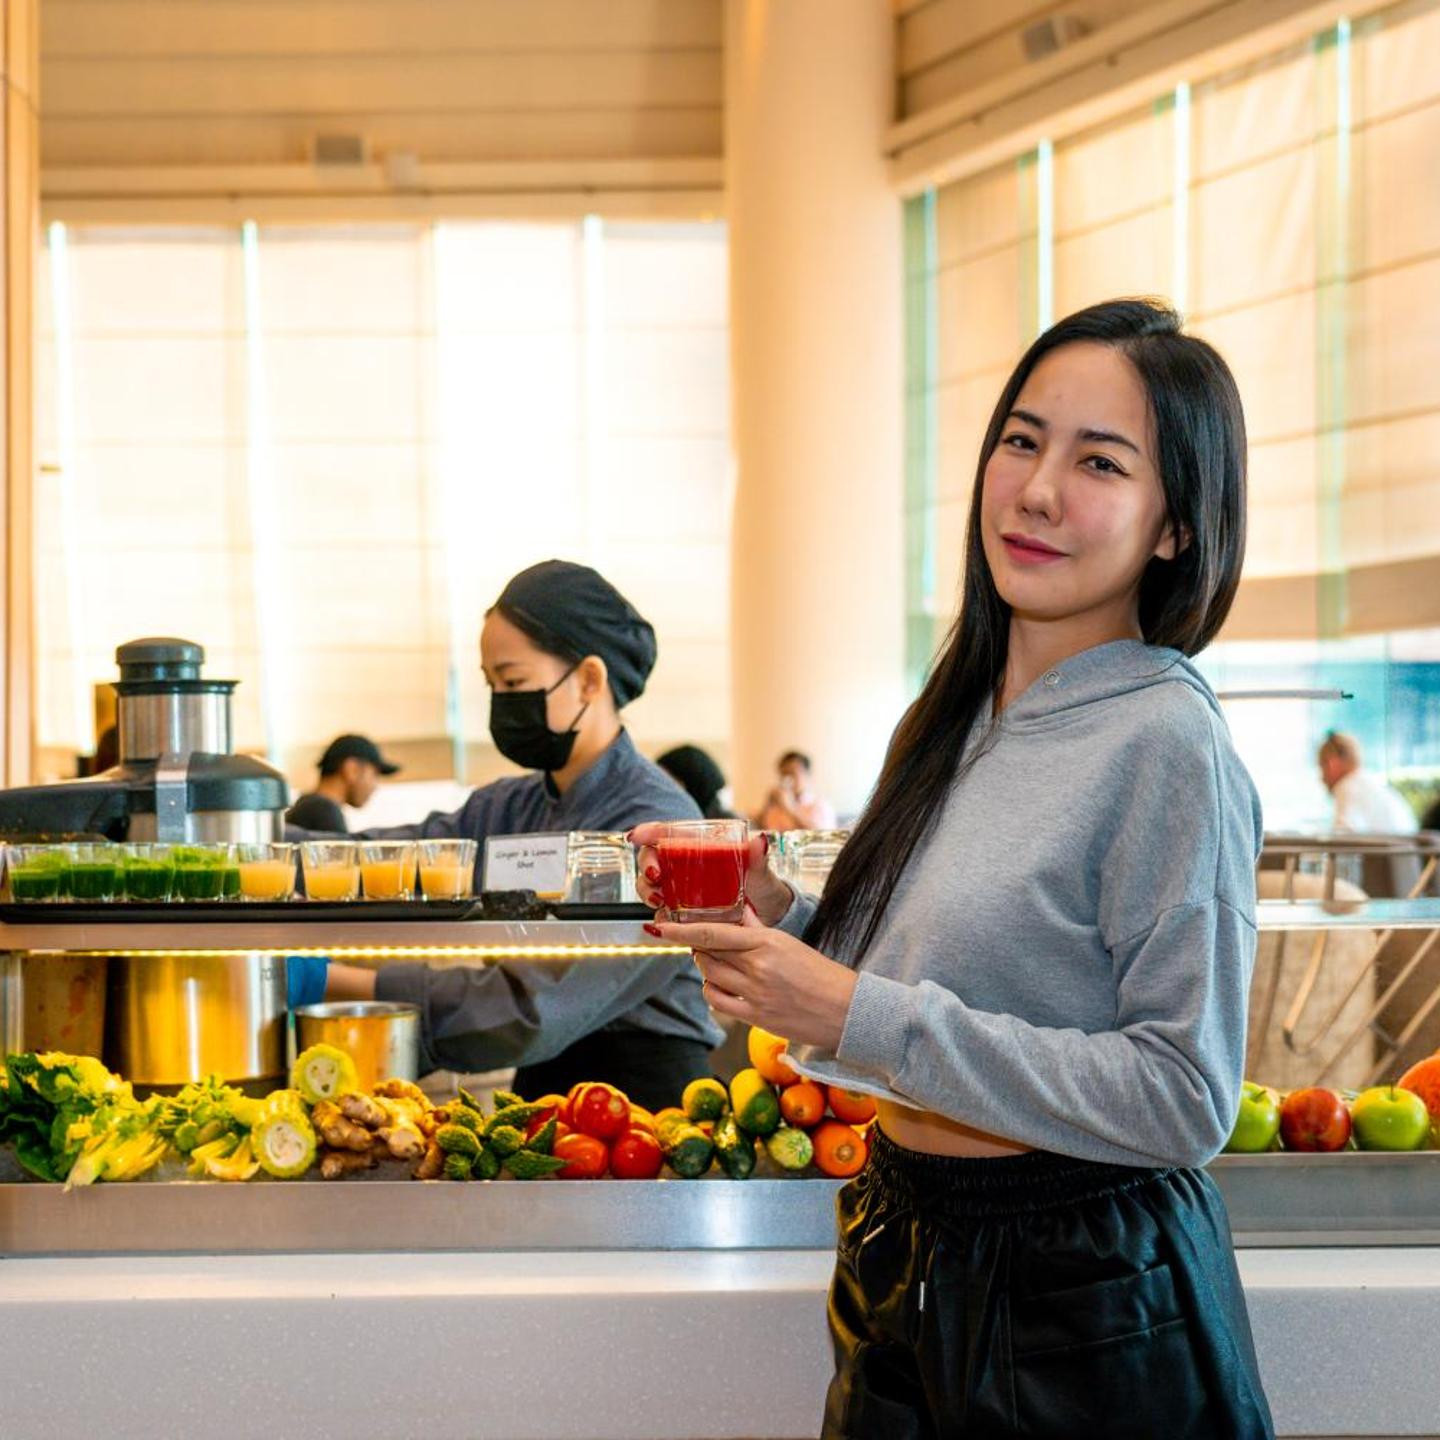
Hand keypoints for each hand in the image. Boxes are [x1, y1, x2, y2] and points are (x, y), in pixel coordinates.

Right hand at [629, 824, 793, 926]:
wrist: (768, 920)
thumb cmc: (763, 887)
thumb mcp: (761, 872)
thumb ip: (758, 857)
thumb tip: (760, 839)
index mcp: (700, 847)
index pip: (669, 833)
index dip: (649, 831)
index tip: (637, 835)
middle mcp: (685, 867)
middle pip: (652, 857)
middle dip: (646, 864)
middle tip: (654, 875)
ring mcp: (681, 891)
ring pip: (650, 885)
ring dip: (647, 890)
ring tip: (659, 899)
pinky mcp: (682, 915)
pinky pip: (661, 915)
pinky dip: (658, 917)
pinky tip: (665, 920)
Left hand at [647, 905, 856, 1050]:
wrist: (844, 1010)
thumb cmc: (820, 973)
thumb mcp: (789, 943)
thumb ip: (757, 929)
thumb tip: (735, 913)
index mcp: (767, 943)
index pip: (713, 934)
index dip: (682, 930)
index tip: (661, 927)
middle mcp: (757, 968)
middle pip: (707, 954)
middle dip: (697, 946)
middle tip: (700, 941)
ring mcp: (754, 995)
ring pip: (709, 976)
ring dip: (705, 967)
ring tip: (716, 961)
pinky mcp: (755, 1017)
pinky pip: (718, 1001)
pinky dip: (712, 990)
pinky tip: (720, 984)